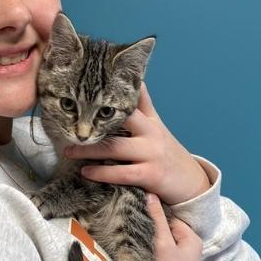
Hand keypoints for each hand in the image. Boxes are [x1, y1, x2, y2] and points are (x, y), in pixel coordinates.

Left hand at [64, 83, 210, 204]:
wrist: (191, 182)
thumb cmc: (166, 151)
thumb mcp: (156, 125)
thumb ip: (143, 104)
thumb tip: (135, 78)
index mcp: (149, 120)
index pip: (129, 100)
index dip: (108, 92)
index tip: (84, 88)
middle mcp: (151, 133)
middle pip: (119, 121)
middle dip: (92, 121)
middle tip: (69, 125)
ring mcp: (151, 154)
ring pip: (115, 148)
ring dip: (89, 150)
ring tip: (69, 150)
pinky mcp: (151, 175)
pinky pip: (121, 173)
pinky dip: (101, 173)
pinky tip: (86, 172)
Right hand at [147, 194, 201, 260]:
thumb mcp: (163, 243)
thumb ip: (157, 219)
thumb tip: (151, 194)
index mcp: (193, 238)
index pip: (171, 219)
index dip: (157, 219)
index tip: (141, 219)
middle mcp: (192, 247)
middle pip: (169, 230)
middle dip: (155, 230)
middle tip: (139, 231)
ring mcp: (185, 259)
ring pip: (166, 242)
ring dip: (154, 242)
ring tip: (142, 244)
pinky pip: (165, 253)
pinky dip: (156, 252)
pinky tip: (147, 255)